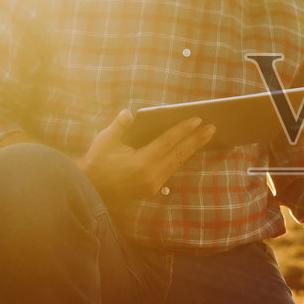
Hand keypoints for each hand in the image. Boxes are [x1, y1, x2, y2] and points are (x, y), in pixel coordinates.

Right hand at [76, 110, 215, 203]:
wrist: (90, 190)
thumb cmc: (97, 162)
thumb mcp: (104, 142)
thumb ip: (118, 127)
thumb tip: (128, 113)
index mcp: (140, 162)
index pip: (167, 143)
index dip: (183, 130)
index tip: (197, 120)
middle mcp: (150, 175)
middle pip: (179, 154)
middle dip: (196, 140)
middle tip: (212, 128)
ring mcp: (153, 184)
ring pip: (177, 163)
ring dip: (192, 149)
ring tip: (206, 136)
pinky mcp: (153, 189)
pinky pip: (171, 170)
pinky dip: (181, 159)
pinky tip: (189, 150)